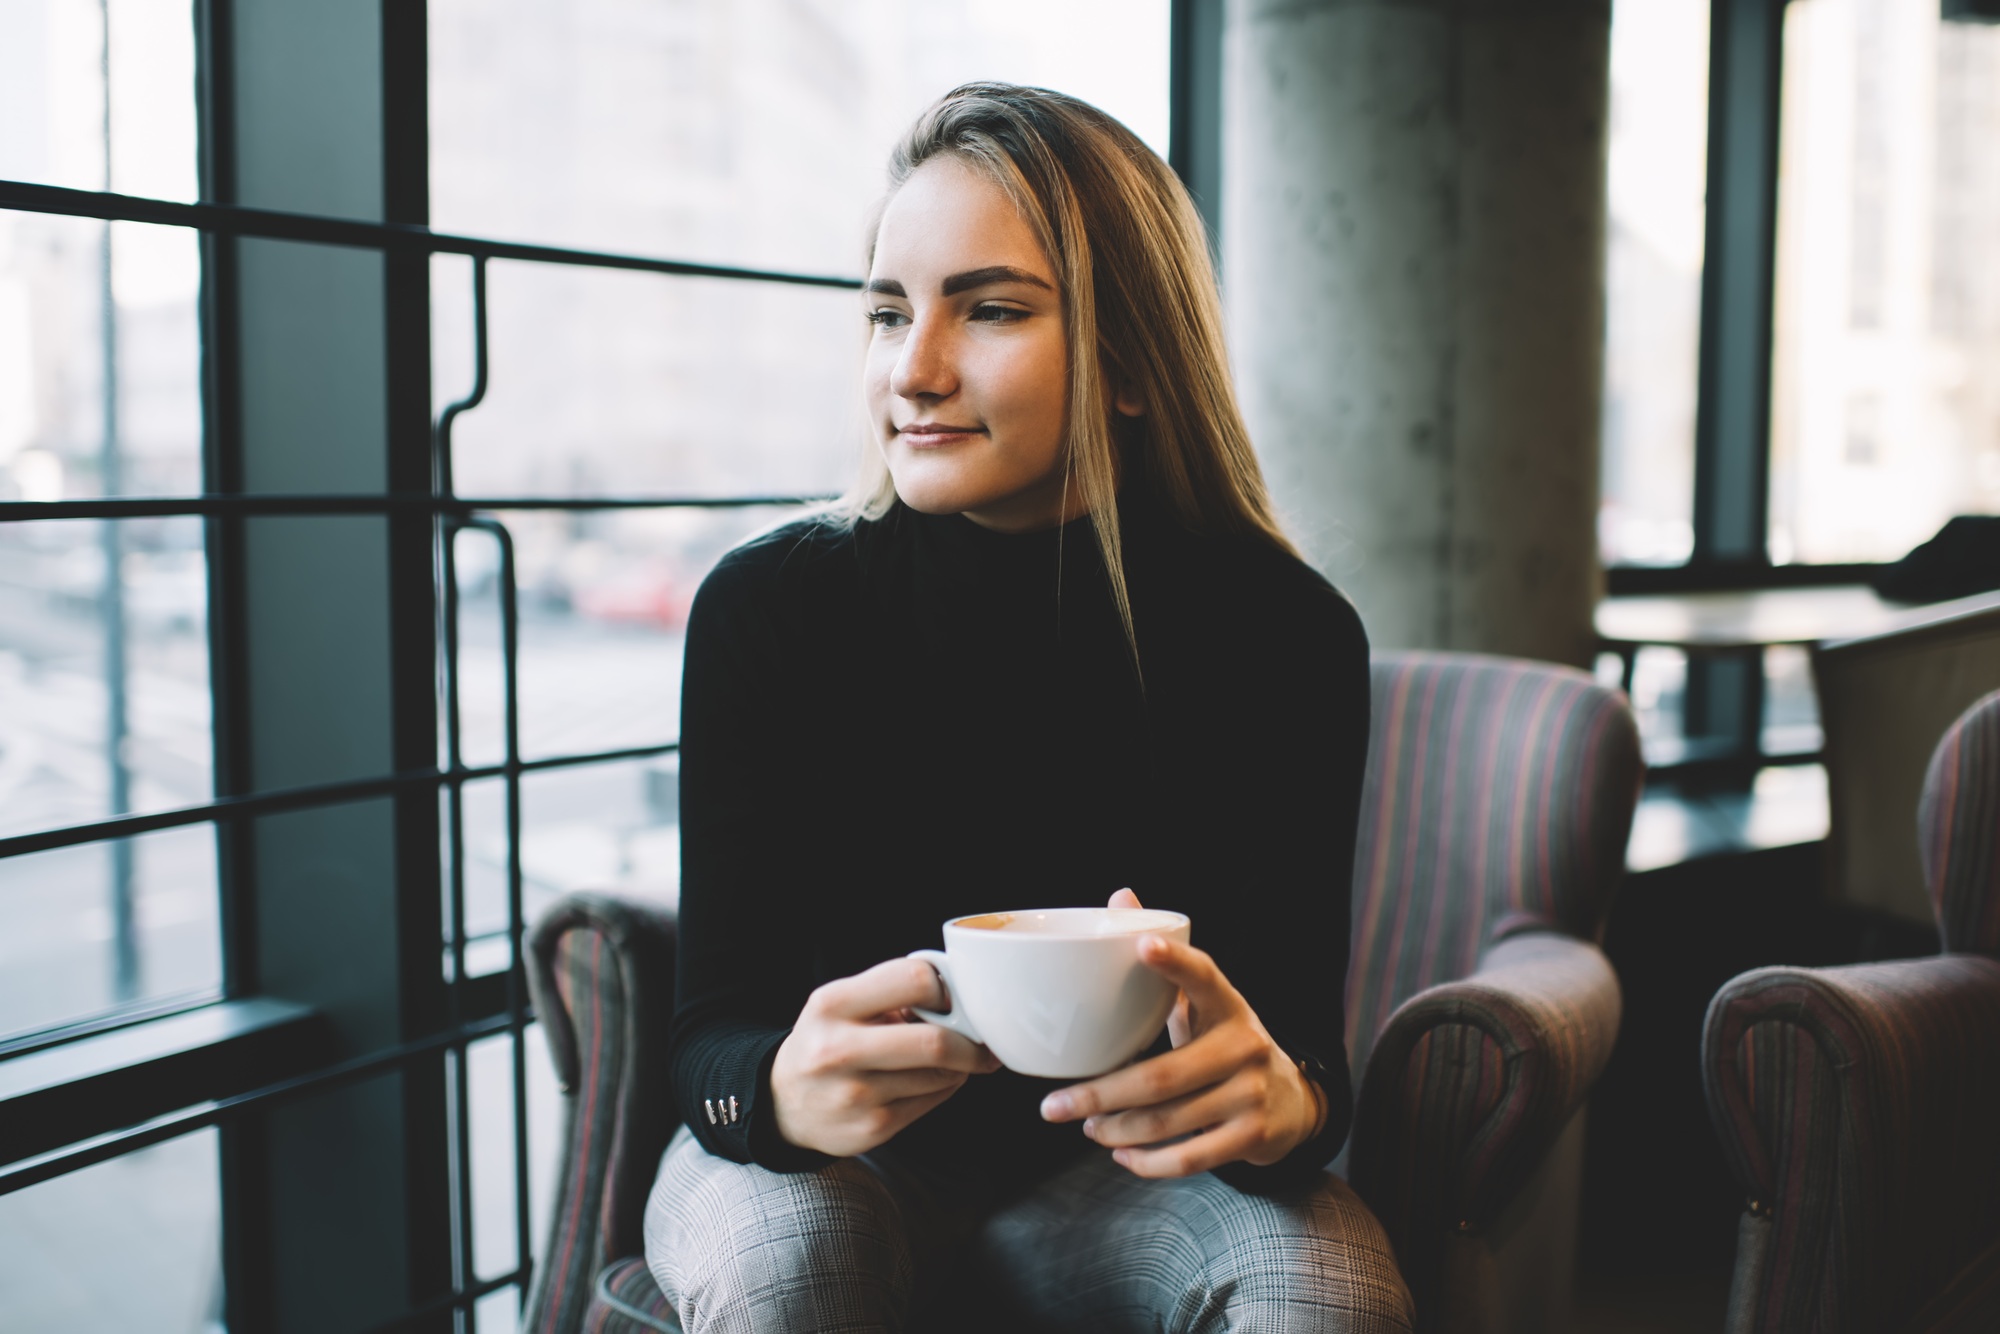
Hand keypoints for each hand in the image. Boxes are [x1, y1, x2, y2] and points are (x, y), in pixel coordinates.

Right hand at [770, 956, 1001, 1157]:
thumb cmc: (828, 1040)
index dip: (946, 988)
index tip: (953, 998)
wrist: (785, 1103)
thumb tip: (963, 996)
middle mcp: (838, 1049)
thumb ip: (895, 991)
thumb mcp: (844, 1003)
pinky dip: (944, 1087)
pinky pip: (933, 1101)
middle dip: (971, 1041)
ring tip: (949, 1059)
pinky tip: (930, 1080)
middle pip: (934, 1041)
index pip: (913, 979)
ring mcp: (855, 1093)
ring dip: (959, 1066)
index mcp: (833, 1003)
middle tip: (981, 1040)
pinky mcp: (871, 1127)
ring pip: (941, 1075)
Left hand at [1036, 889, 1326, 1177]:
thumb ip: (1165, 960)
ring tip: (1085, 1126)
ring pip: (1168, 1121)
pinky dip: (1147, 1162)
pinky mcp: (1253, 1137)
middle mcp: (1244, 1045)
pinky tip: (1121, 1154)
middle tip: (1054, 1105)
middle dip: (1100, 1095)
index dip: (1174, 963)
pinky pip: (1189, 1157)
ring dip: (1115, 1129)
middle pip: (1162, 1076)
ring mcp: (1252, 1093)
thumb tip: (1121, 897)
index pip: (1203, 976)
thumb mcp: (1205, 1002)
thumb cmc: (1225, 1043)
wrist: (1293, 1101)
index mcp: (1227, 1004)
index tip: (1142, 945)